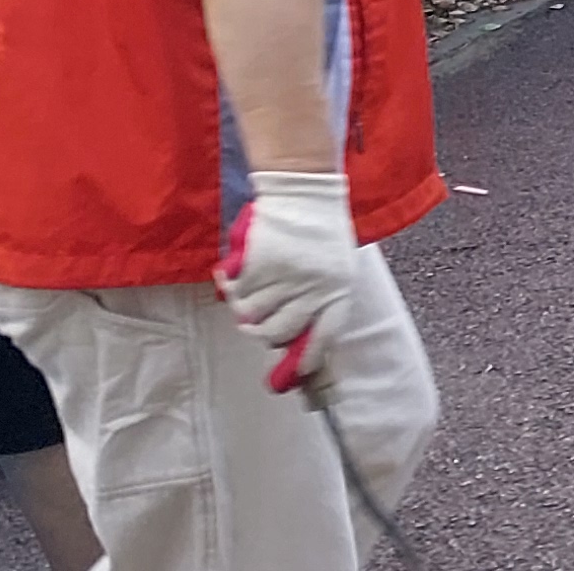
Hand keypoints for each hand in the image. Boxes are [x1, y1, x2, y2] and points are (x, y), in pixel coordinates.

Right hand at [219, 172, 354, 386]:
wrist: (304, 192)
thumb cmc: (320, 235)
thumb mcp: (334, 272)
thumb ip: (319, 307)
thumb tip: (295, 351)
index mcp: (339, 291)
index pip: (322, 340)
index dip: (302, 364)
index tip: (284, 382)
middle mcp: (315, 289)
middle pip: (277, 335)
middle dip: (264, 331)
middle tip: (260, 317)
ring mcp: (286, 279)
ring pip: (251, 317)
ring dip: (248, 306)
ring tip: (256, 286)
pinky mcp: (260, 266)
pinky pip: (237, 294)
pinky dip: (234, 286)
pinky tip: (244, 270)